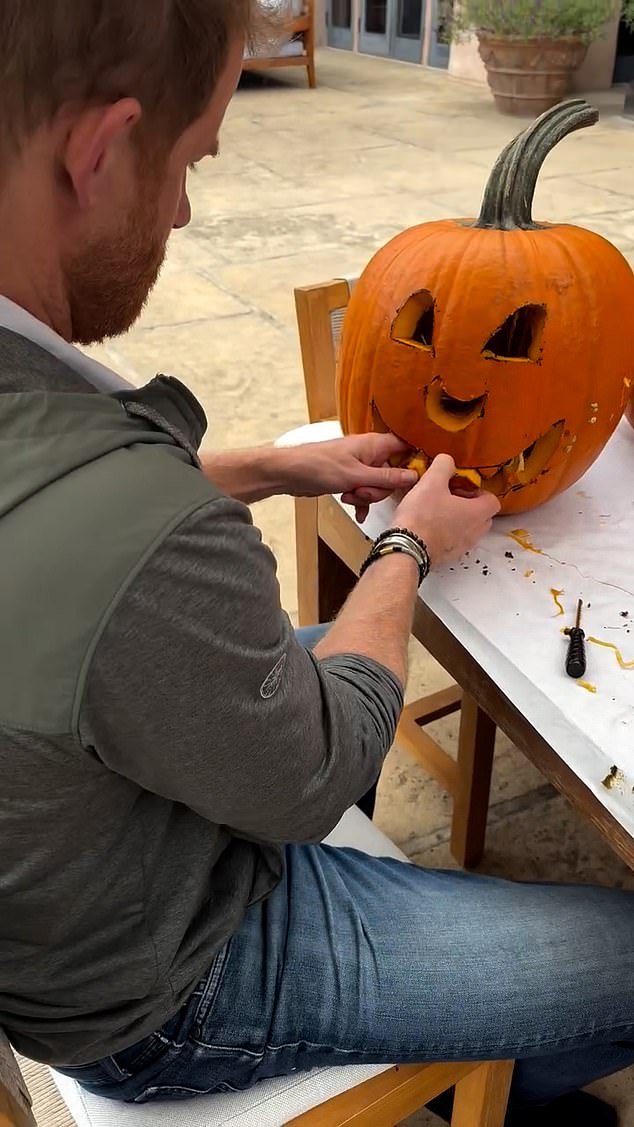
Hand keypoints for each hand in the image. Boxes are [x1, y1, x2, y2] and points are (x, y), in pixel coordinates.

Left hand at [284, 434, 417, 520]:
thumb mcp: (357, 476)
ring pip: (377, 484)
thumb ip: (387, 477)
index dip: (414, 463)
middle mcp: (369, 452)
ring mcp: (359, 465)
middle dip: (380, 488)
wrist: (289, 473)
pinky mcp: (349, 477)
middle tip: (363, 492)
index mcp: (375, 444)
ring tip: (350, 496)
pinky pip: (364, 490)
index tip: (415, 481)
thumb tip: (414, 476)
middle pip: (392, 472)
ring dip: (367, 496)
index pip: (406, 448)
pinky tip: (357, 513)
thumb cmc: (320, 467)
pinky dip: (360, 501)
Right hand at [393, 454, 499, 567]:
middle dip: (469, 505)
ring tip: (437, 511)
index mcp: (477, 513)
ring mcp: (463, 547)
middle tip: (449, 497)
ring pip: (468, 530)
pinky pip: (455, 542)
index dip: (479, 491)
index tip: (461, 487)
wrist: (407, 549)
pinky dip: (447, 534)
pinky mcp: (449, 557)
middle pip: (482, 516)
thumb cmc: (422, 516)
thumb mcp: (431, 482)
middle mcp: (475, 532)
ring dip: (458, 520)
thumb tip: (447, 460)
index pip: (493, 500)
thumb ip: (443, 466)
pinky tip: (428, 527)